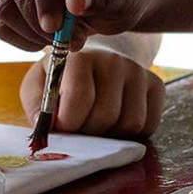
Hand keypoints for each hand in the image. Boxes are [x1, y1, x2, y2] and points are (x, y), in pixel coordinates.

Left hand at [20, 48, 165, 138]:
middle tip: (79, 128)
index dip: (68, 123)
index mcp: (80, 57)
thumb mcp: (39, 84)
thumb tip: (45, 128)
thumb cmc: (63, 76)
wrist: (97, 57)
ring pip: (131, 124)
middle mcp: (114, 61)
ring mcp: (138, 72)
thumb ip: (36, 104)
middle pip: (106, 116)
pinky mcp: (156, 85)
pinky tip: (116, 123)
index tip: (62, 128)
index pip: (80, 98)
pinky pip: (148, 125)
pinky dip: (132, 135)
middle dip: (89, 132)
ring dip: (111, 136)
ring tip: (96, 125)